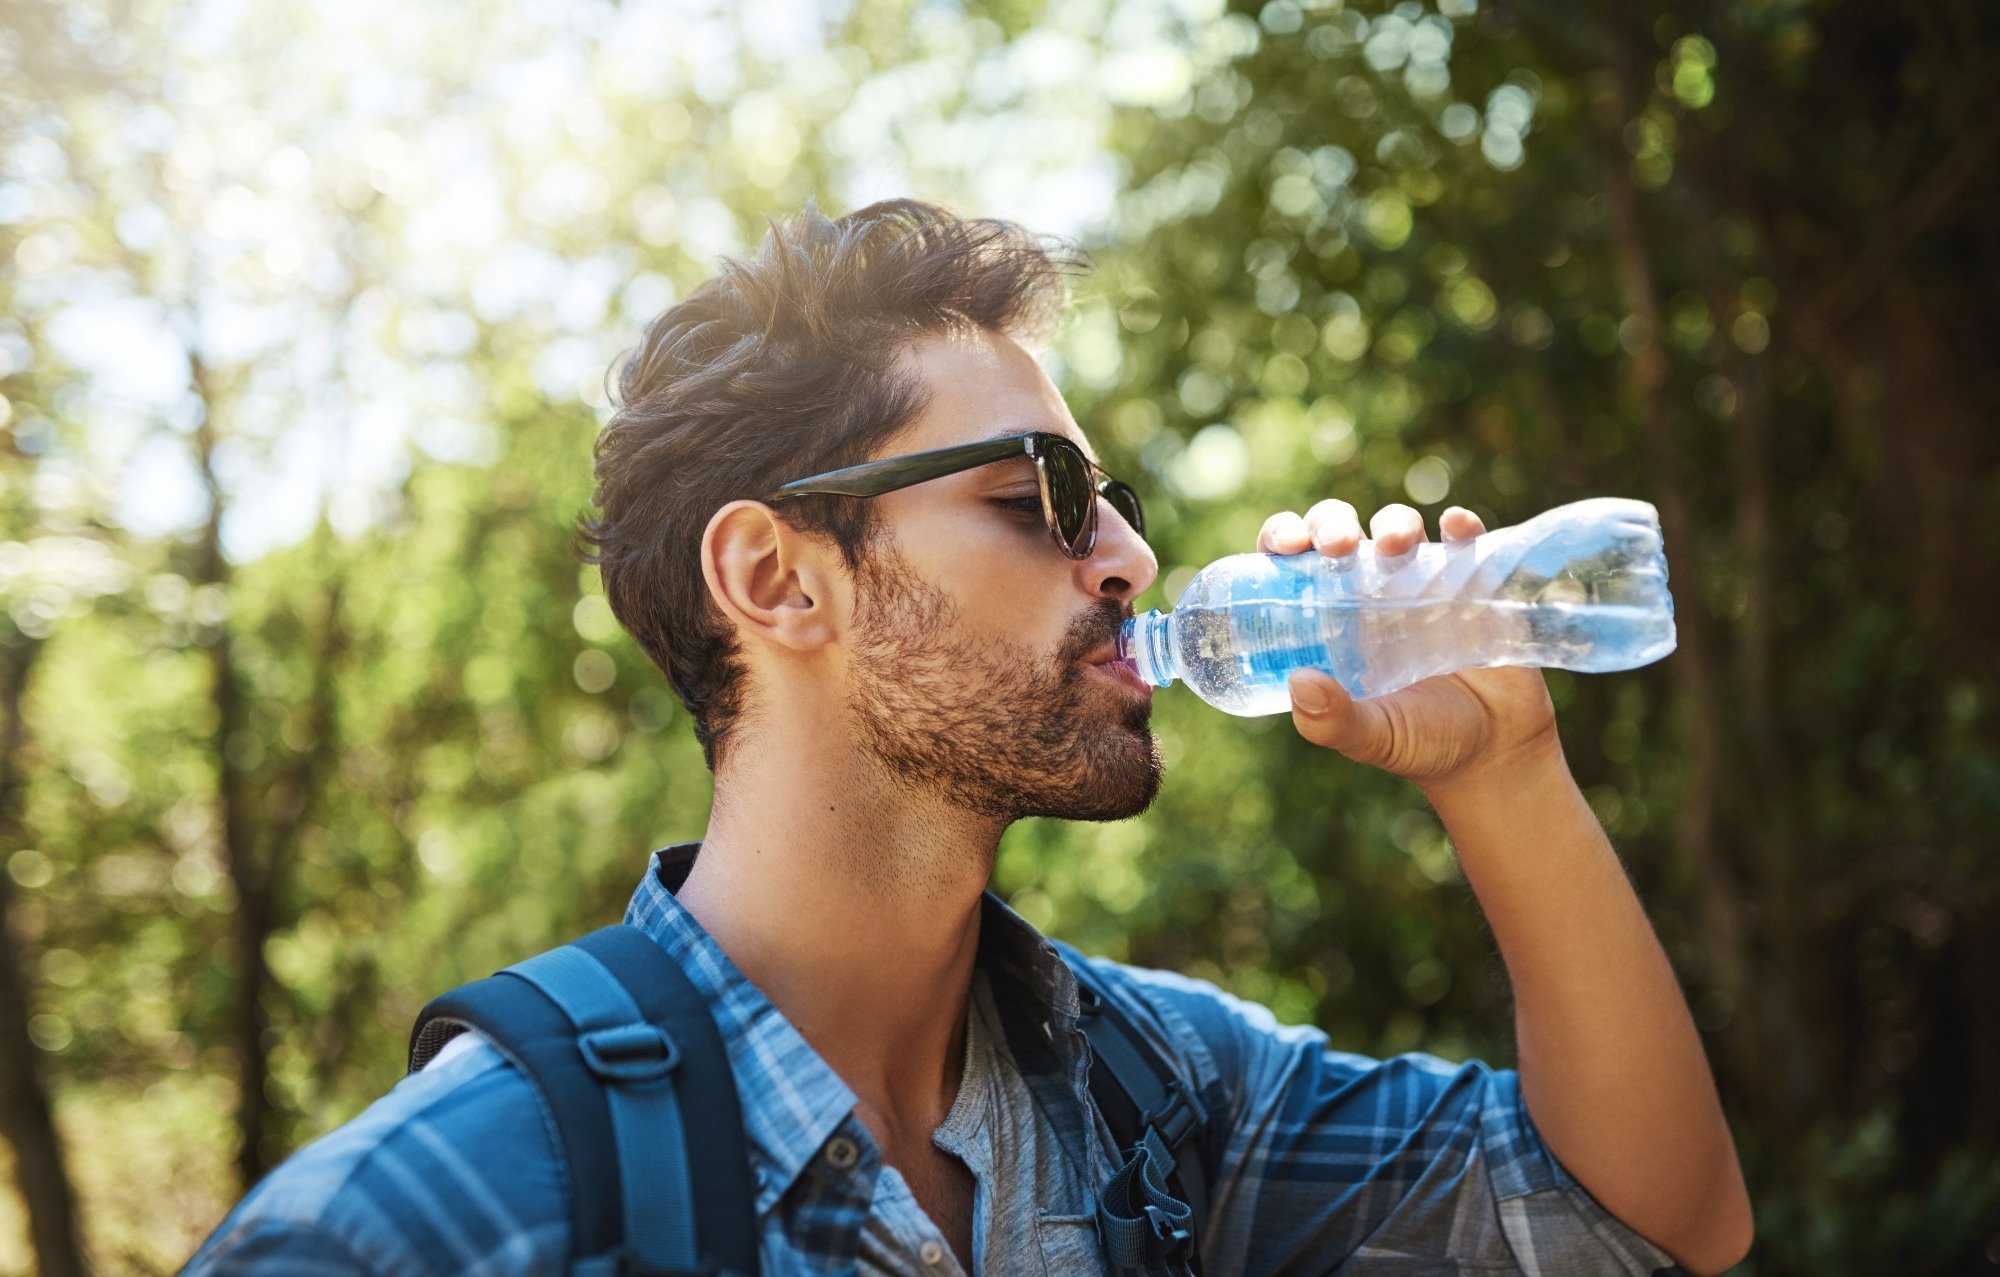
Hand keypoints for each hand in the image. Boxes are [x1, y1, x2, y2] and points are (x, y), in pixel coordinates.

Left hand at [1256, 500, 1559, 792]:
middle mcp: (1370, 593)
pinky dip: (1462, 526)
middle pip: (1340, 532)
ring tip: (1396, 544)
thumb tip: (1299, 683)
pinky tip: (1456, 528)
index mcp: (1330, 621)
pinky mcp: (1475, 584)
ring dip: (1394, 522)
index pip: (1293, 564)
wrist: (1495, 751)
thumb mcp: (1373, 738)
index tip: (1286, 547)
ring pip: (1399, 528)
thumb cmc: (1422, 742)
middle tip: (1339, 544)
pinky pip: (1467, 541)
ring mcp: (1423, 584)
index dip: (1283, 539)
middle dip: (1332, 522)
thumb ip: (1333, 721)